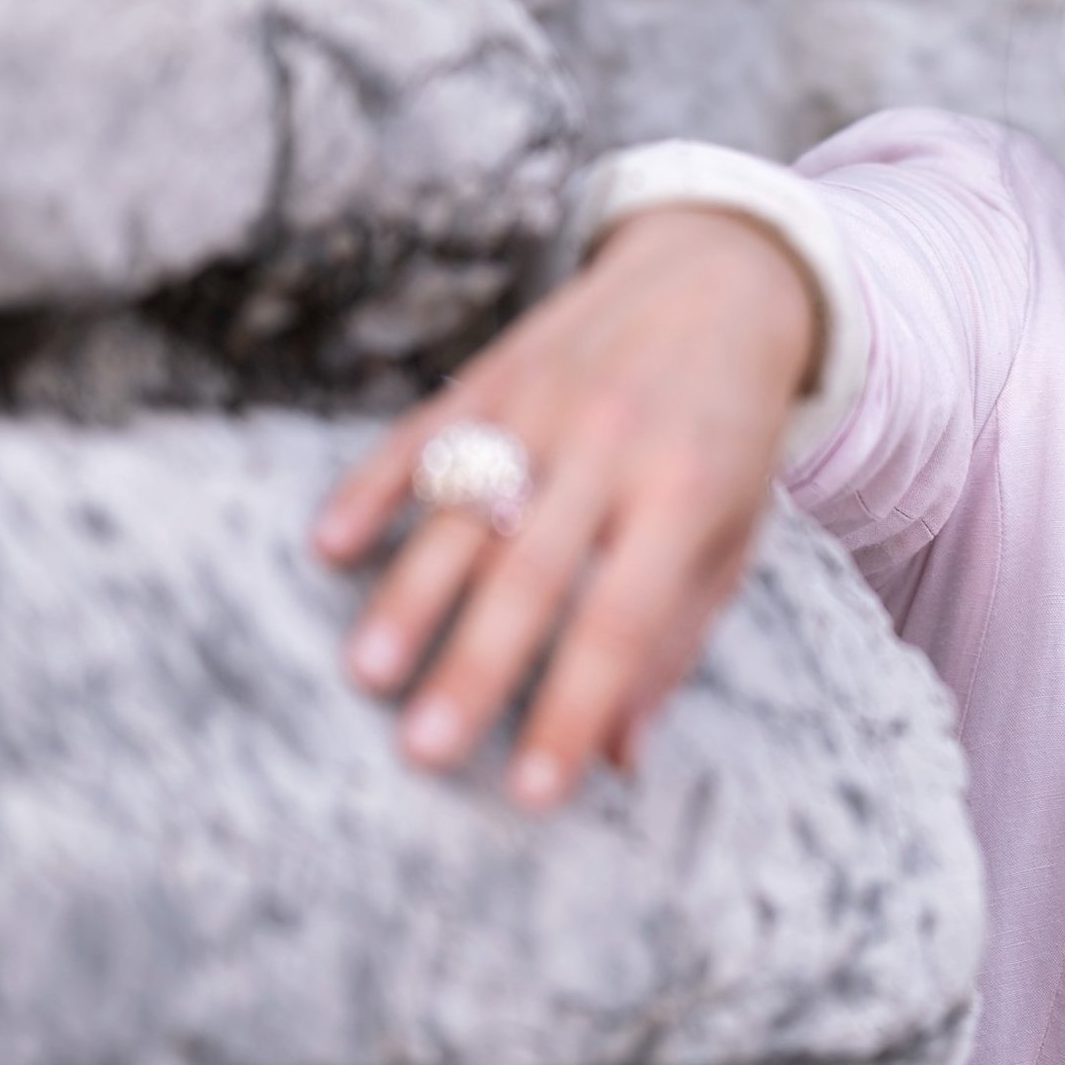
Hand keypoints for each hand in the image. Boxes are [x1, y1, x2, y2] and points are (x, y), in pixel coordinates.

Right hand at [311, 207, 818, 808]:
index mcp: (687, 494)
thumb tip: (617, 756)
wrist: (725, 274)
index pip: (623, 619)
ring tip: (366, 673)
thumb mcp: (735, 530)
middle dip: (475, 666)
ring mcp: (548, 402)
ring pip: (464, 506)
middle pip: (531, 571)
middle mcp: (613, 446)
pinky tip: (328, 543)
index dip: (574, 706)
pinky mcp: (497, 370)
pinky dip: (374, 486)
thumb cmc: (731, 433)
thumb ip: (676, 637)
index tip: (533, 791)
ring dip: (411, 592)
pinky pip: (423, 432)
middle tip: (422, 752)